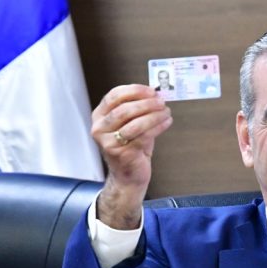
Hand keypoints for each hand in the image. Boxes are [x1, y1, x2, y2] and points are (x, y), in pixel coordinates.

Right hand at [91, 84, 171, 228]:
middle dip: (146, 103)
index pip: (114, 96)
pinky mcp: (122, 153)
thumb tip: (156, 95)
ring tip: (166, 112)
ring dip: (154, 115)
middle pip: (124, 109)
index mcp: (99, 117)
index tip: (151, 91)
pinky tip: (167, 122)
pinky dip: (158, 126)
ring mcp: (109, 142)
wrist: (128, 176)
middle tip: (161, 102)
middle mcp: (99, 128)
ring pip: (135, 123)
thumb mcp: (129, 124)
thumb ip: (137, 109)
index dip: (134, 91)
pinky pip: (144, 136)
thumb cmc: (130, 148)